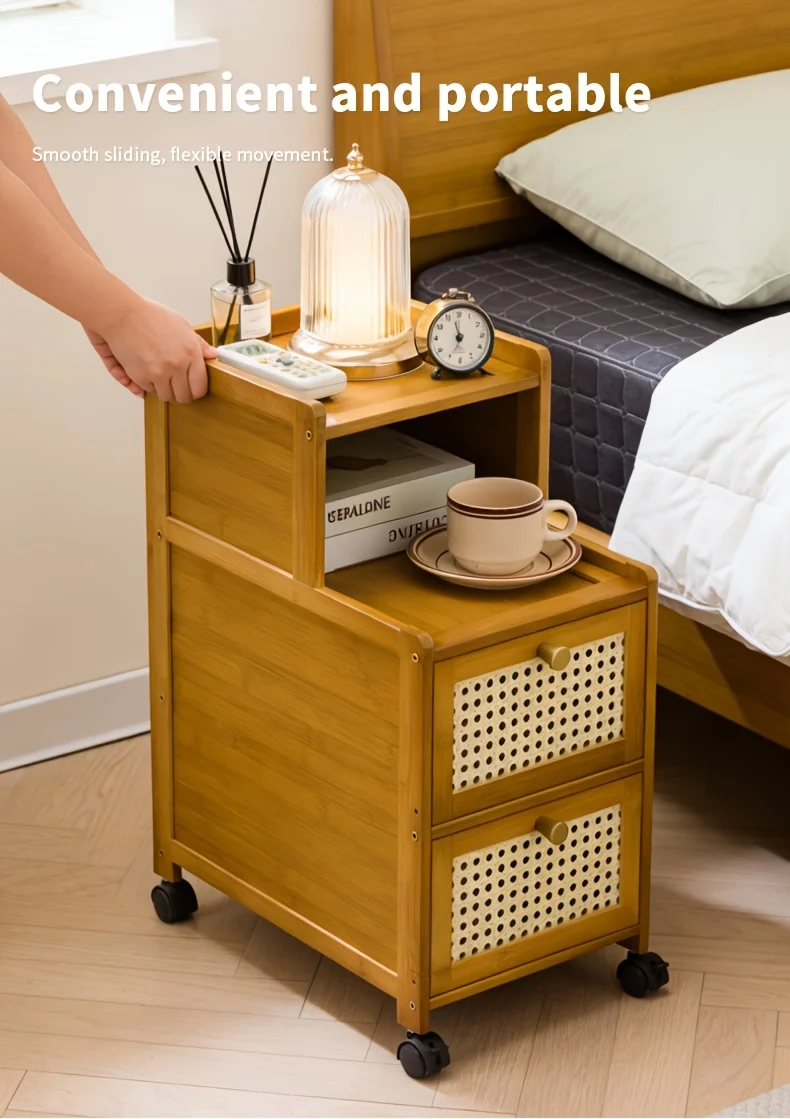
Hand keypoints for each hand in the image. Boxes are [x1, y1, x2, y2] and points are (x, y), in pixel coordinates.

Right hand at [89, 299, 216, 402]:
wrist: (122, 314)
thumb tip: (213, 356)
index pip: (200, 387)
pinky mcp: (141, 377)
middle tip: (178, 386)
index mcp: (191, 353)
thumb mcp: (182, 326)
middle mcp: (176, 366)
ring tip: (164, 377)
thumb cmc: (151, 317)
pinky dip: (150, 385)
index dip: (197, 390)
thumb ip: (199, 344)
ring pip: (168, 397)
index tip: (194, 388)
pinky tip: (149, 371)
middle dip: (182, 394)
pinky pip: (150, 391)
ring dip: (166, 391)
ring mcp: (158, 373)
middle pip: (185, 397)